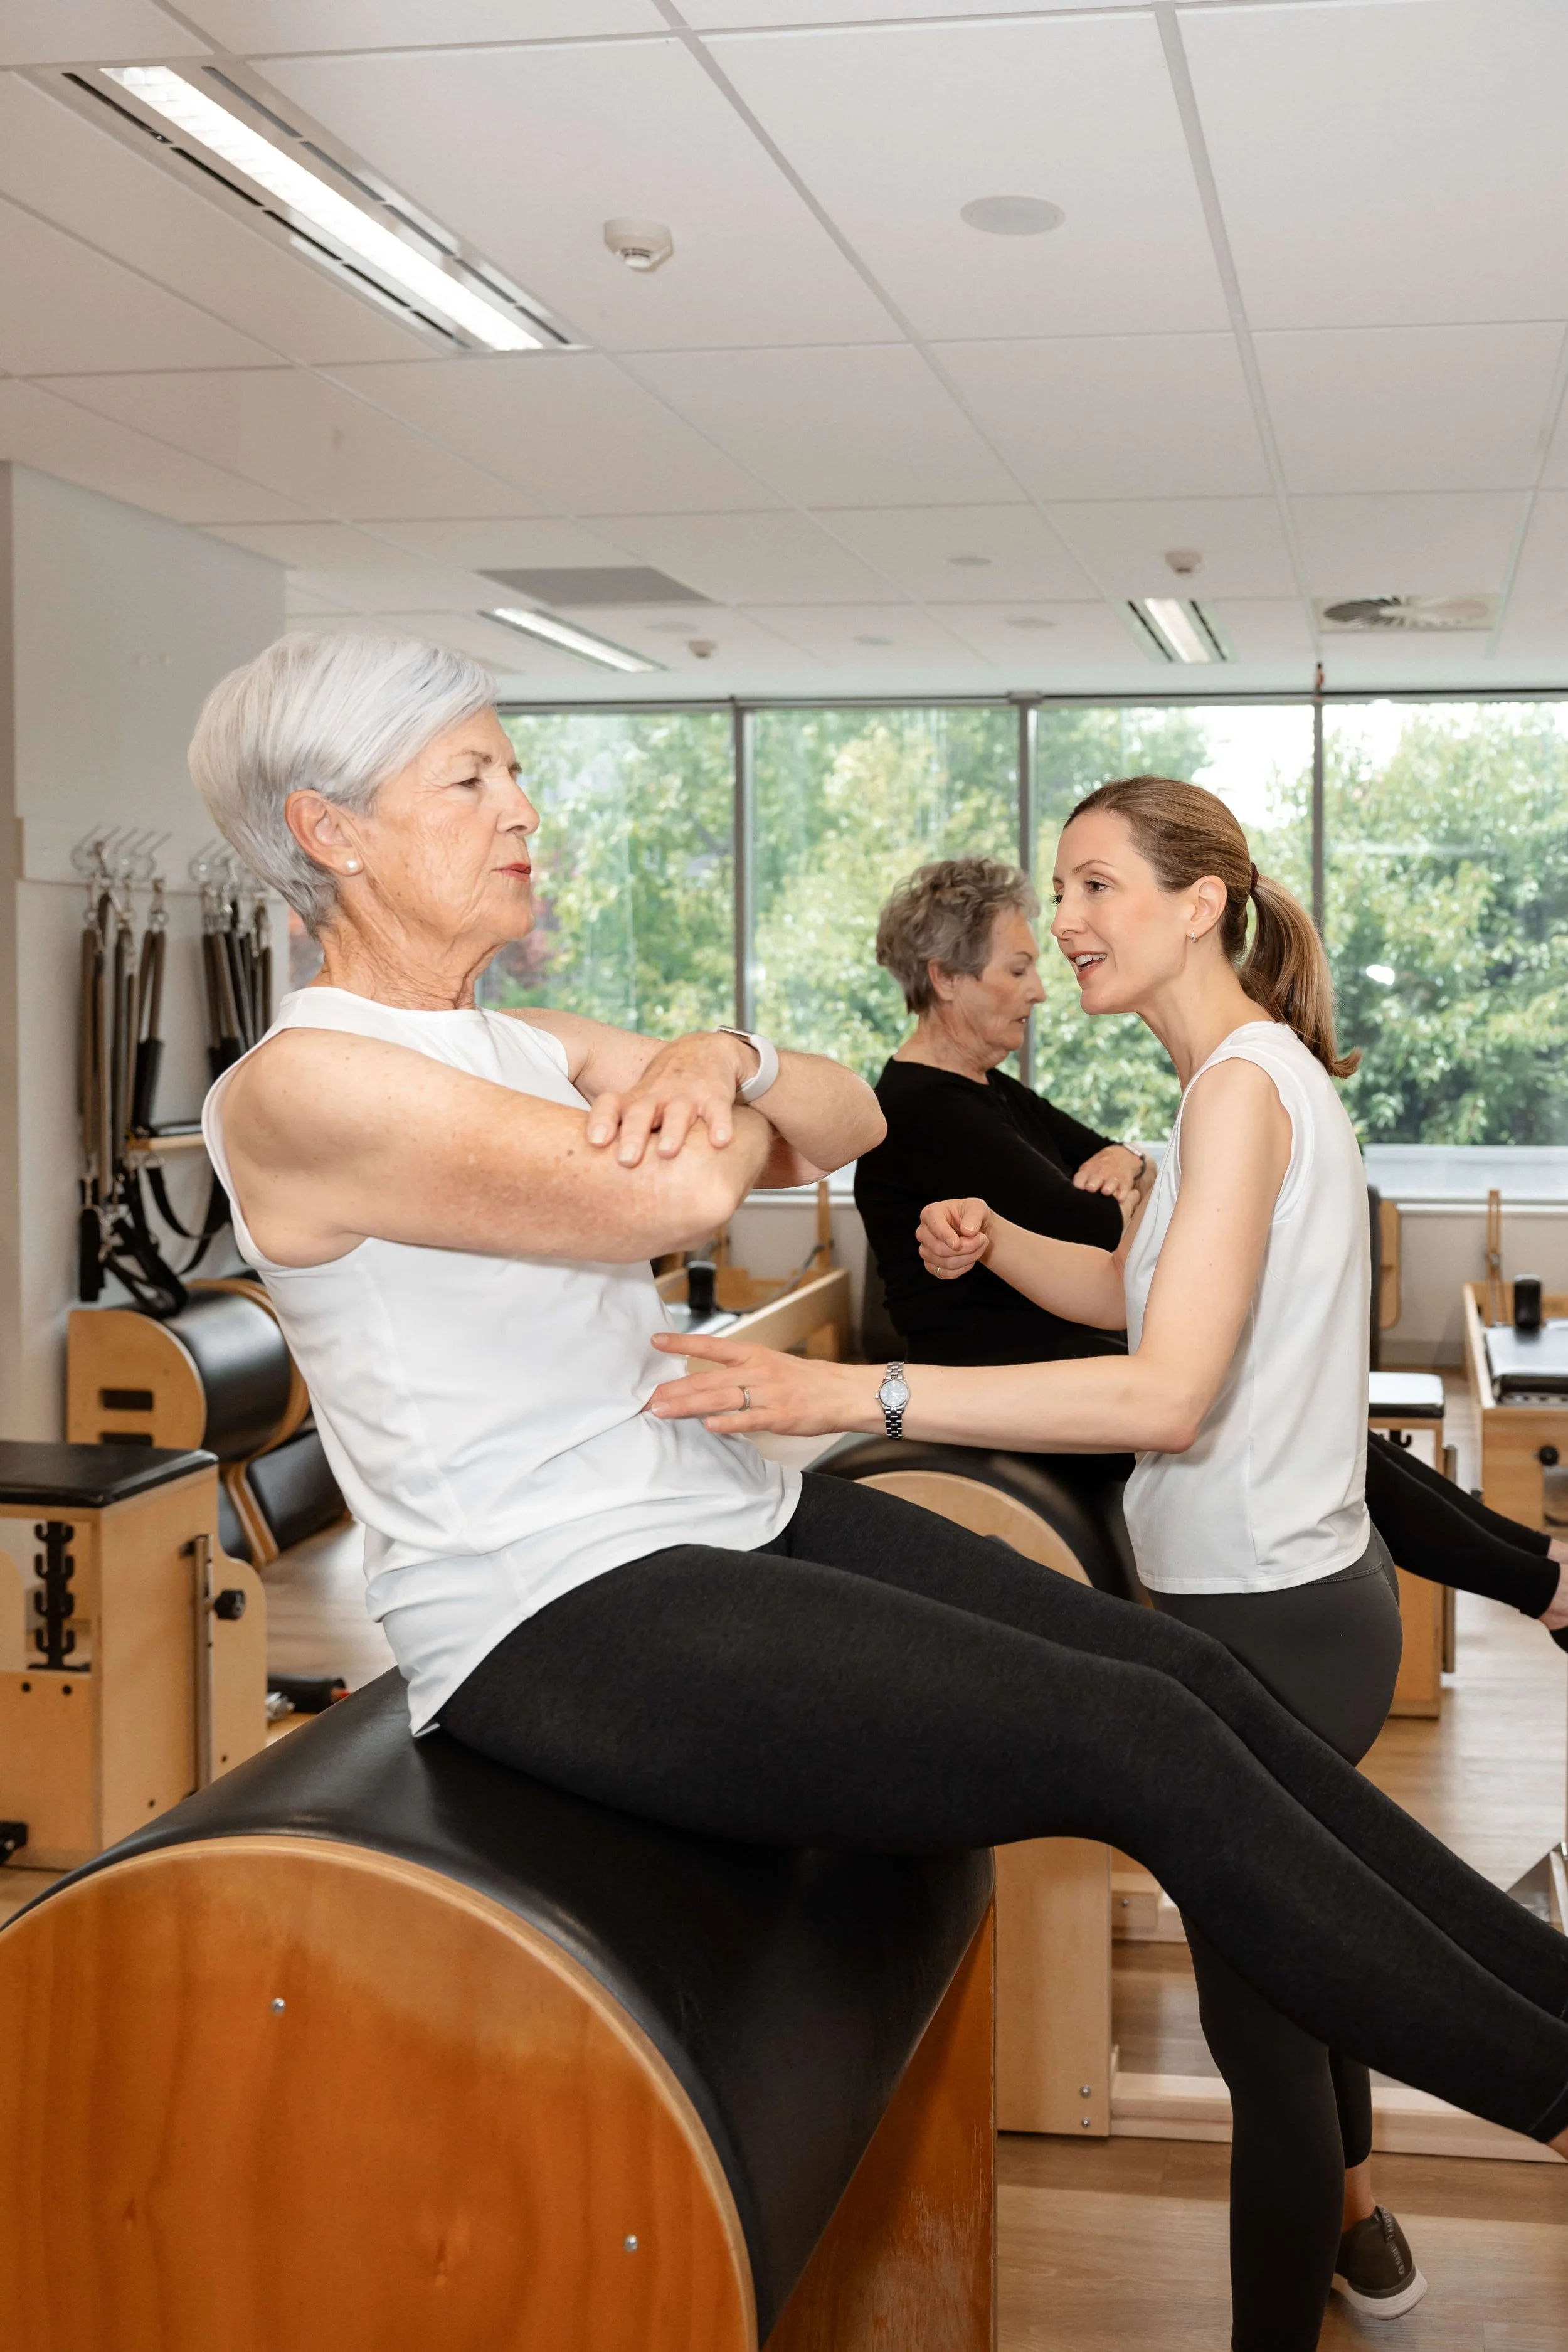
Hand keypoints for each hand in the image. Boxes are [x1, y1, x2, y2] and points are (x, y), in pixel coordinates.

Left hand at [585, 1032, 754, 1167]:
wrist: (704, 1050)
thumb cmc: (664, 1089)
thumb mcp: (640, 1102)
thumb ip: (622, 1131)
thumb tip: (596, 1178)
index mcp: (635, 1100)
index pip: (610, 1105)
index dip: (601, 1121)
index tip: (596, 1141)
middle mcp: (657, 1097)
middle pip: (641, 1112)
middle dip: (633, 1135)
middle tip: (626, 1160)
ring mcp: (686, 1096)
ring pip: (677, 1113)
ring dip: (672, 1131)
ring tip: (666, 1152)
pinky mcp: (715, 1096)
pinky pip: (717, 1111)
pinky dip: (720, 1126)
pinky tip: (720, 1142)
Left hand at [647, 1331, 867, 1436]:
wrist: (843, 1392)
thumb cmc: (805, 1381)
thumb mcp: (770, 1364)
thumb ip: (739, 1372)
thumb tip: (704, 1383)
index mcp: (753, 1354)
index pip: (710, 1346)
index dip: (681, 1343)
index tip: (655, 1341)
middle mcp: (756, 1370)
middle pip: (707, 1379)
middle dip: (673, 1389)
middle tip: (646, 1398)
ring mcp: (767, 1394)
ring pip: (720, 1398)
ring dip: (688, 1405)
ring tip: (662, 1410)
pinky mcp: (779, 1416)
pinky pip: (749, 1419)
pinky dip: (728, 1423)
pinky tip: (708, 1426)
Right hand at [917, 1196, 991, 1281]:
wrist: (972, 1229)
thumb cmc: (971, 1216)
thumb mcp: (977, 1208)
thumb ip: (974, 1216)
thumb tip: (967, 1231)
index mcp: (931, 1213)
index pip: (934, 1226)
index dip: (945, 1236)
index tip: (958, 1244)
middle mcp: (923, 1232)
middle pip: (939, 1248)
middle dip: (966, 1248)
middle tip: (983, 1240)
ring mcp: (925, 1250)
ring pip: (944, 1262)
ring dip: (968, 1258)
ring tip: (980, 1247)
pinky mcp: (930, 1265)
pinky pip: (945, 1274)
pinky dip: (962, 1269)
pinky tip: (971, 1259)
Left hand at [1072, 1144, 1144, 1203]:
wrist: (1121, 1155)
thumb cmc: (1099, 1167)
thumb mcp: (1087, 1169)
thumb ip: (1080, 1180)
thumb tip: (1071, 1195)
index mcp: (1087, 1172)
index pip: (1078, 1181)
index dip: (1077, 1187)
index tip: (1076, 1193)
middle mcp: (1100, 1175)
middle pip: (1093, 1184)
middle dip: (1092, 1187)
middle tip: (1091, 1190)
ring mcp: (1113, 1179)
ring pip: (1109, 1187)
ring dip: (1107, 1190)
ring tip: (1106, 1192)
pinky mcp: (1125, 1183)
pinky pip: (1124, 1192)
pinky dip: (1122, 1196)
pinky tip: (1119, 1199)